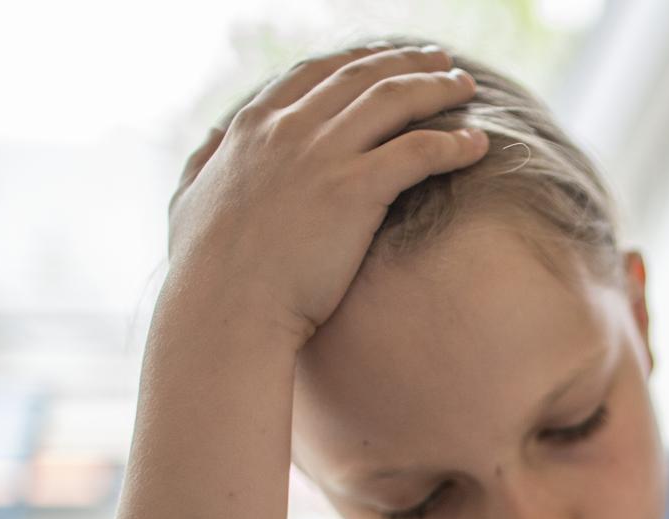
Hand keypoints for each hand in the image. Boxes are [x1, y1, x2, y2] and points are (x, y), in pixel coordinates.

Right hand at [166, 43, 486, 345]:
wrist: (225, 309)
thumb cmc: (206, 271)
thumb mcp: (190, 200)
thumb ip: (204, 164)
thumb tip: (211, 143)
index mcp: (252, 125)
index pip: (316, 73)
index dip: (358, 61)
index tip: (387, 60)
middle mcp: (288, 128)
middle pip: (362, 75)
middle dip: (407, 62)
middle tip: (440, 63)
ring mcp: (322, 155)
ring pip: (394, 100)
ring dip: (436, 89)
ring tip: (466, 88)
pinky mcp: (354, 191)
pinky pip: (417, 151)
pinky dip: (452, 143)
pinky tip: (478, 144)